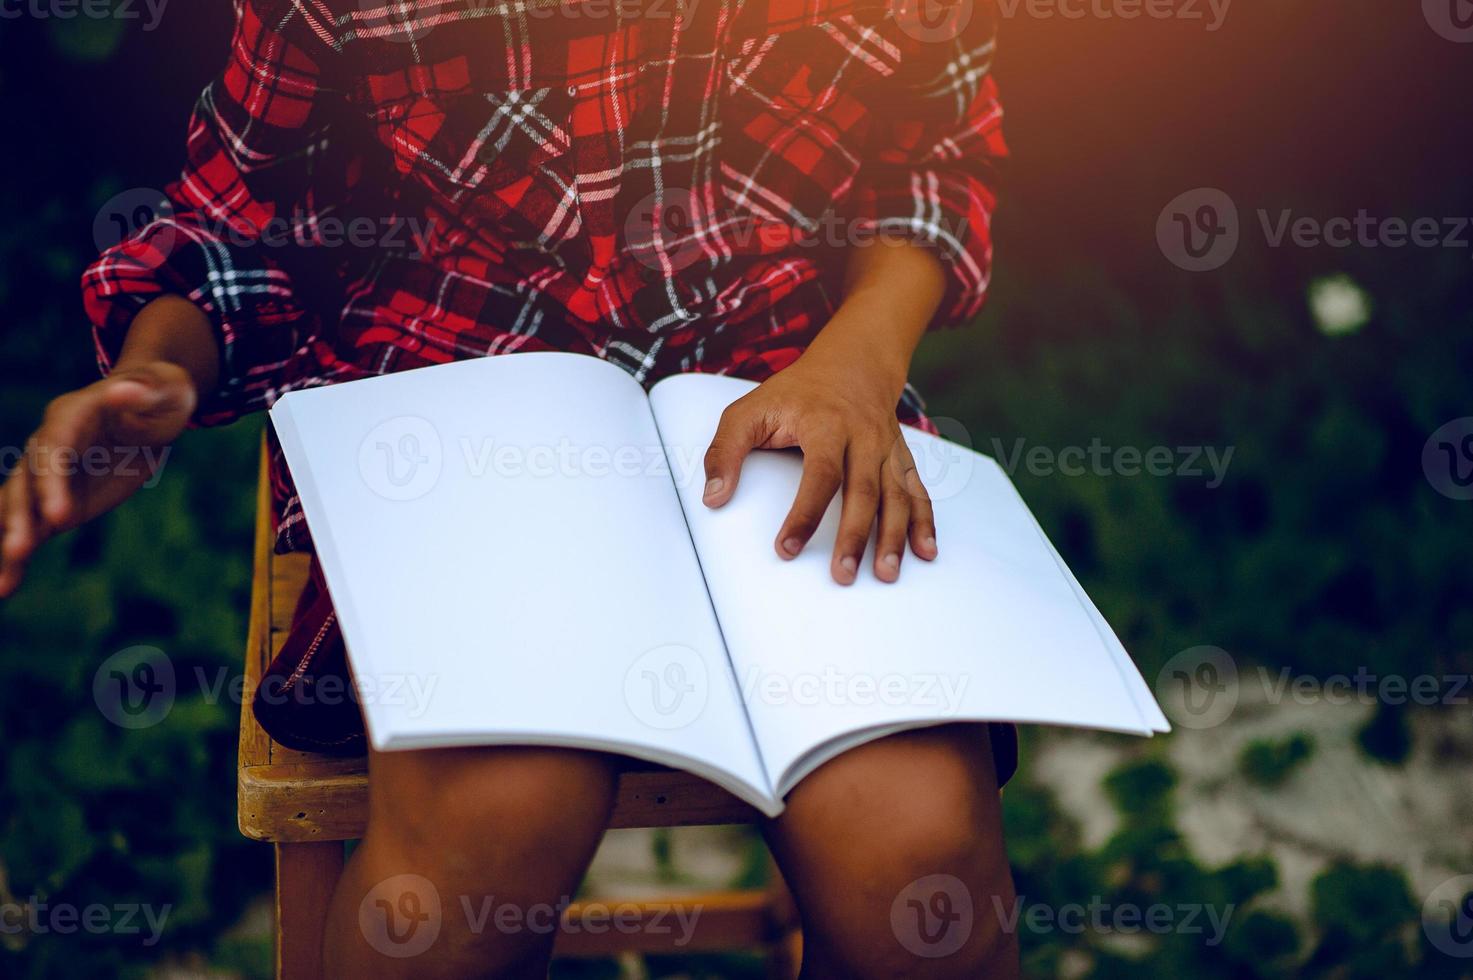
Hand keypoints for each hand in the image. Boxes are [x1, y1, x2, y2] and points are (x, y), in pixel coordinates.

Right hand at [0, 361, 196, 597]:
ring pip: (19, 511)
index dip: (52, 482)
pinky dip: (17, 557)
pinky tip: (5, 586)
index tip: (60, 516)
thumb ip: (143, 392)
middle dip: (20, 517)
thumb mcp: (164, 389)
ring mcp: (49, 478)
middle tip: (18, 550)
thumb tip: (123, 390)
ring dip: (10, 543)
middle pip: (26, 484)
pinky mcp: (59, 502)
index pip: (53, 451)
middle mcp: (48, 447)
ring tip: (3, 583)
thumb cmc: (160, 395)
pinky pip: (35, 529)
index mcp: (69, 416)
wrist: (153, 409)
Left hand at [701, 346, 937, 585]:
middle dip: (855, 537)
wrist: (853, 364)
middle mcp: (863, 437)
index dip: (805, 514)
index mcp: (826, 424)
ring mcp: (887, 449)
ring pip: (896, 496)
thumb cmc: (796, 393)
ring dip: (894, 538)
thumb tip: (713, 497)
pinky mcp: (901, 458)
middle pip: (863, 491)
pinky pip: (917, 492)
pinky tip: (926, 552)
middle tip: (843, 575)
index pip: (819, 474)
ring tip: (886, 574)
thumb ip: (725, 451)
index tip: (786, 548)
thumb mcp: (750, 410)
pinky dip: (924, 523)